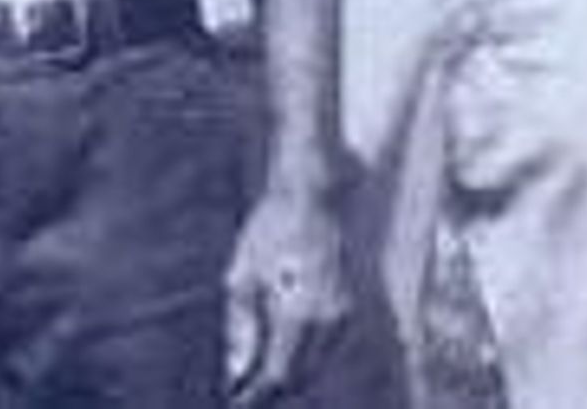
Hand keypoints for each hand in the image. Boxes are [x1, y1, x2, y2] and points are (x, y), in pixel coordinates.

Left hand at [225, 182, 347, 406]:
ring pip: (316, 365)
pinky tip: (282, 354)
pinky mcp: (351, 308)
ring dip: (288, 375)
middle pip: (300, 376)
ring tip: (257, 379)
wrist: (312, 198)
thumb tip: (236, 372)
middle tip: (242, 392)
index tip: (235, 399)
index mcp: (298, 313)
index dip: (256, 394)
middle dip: (271, 388)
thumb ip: (240, 327)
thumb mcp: (242, 275)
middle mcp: (329, 321)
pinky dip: (304, 357)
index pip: (279, 374)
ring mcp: (345, 315)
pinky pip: (327, 348)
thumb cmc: (269, 231)